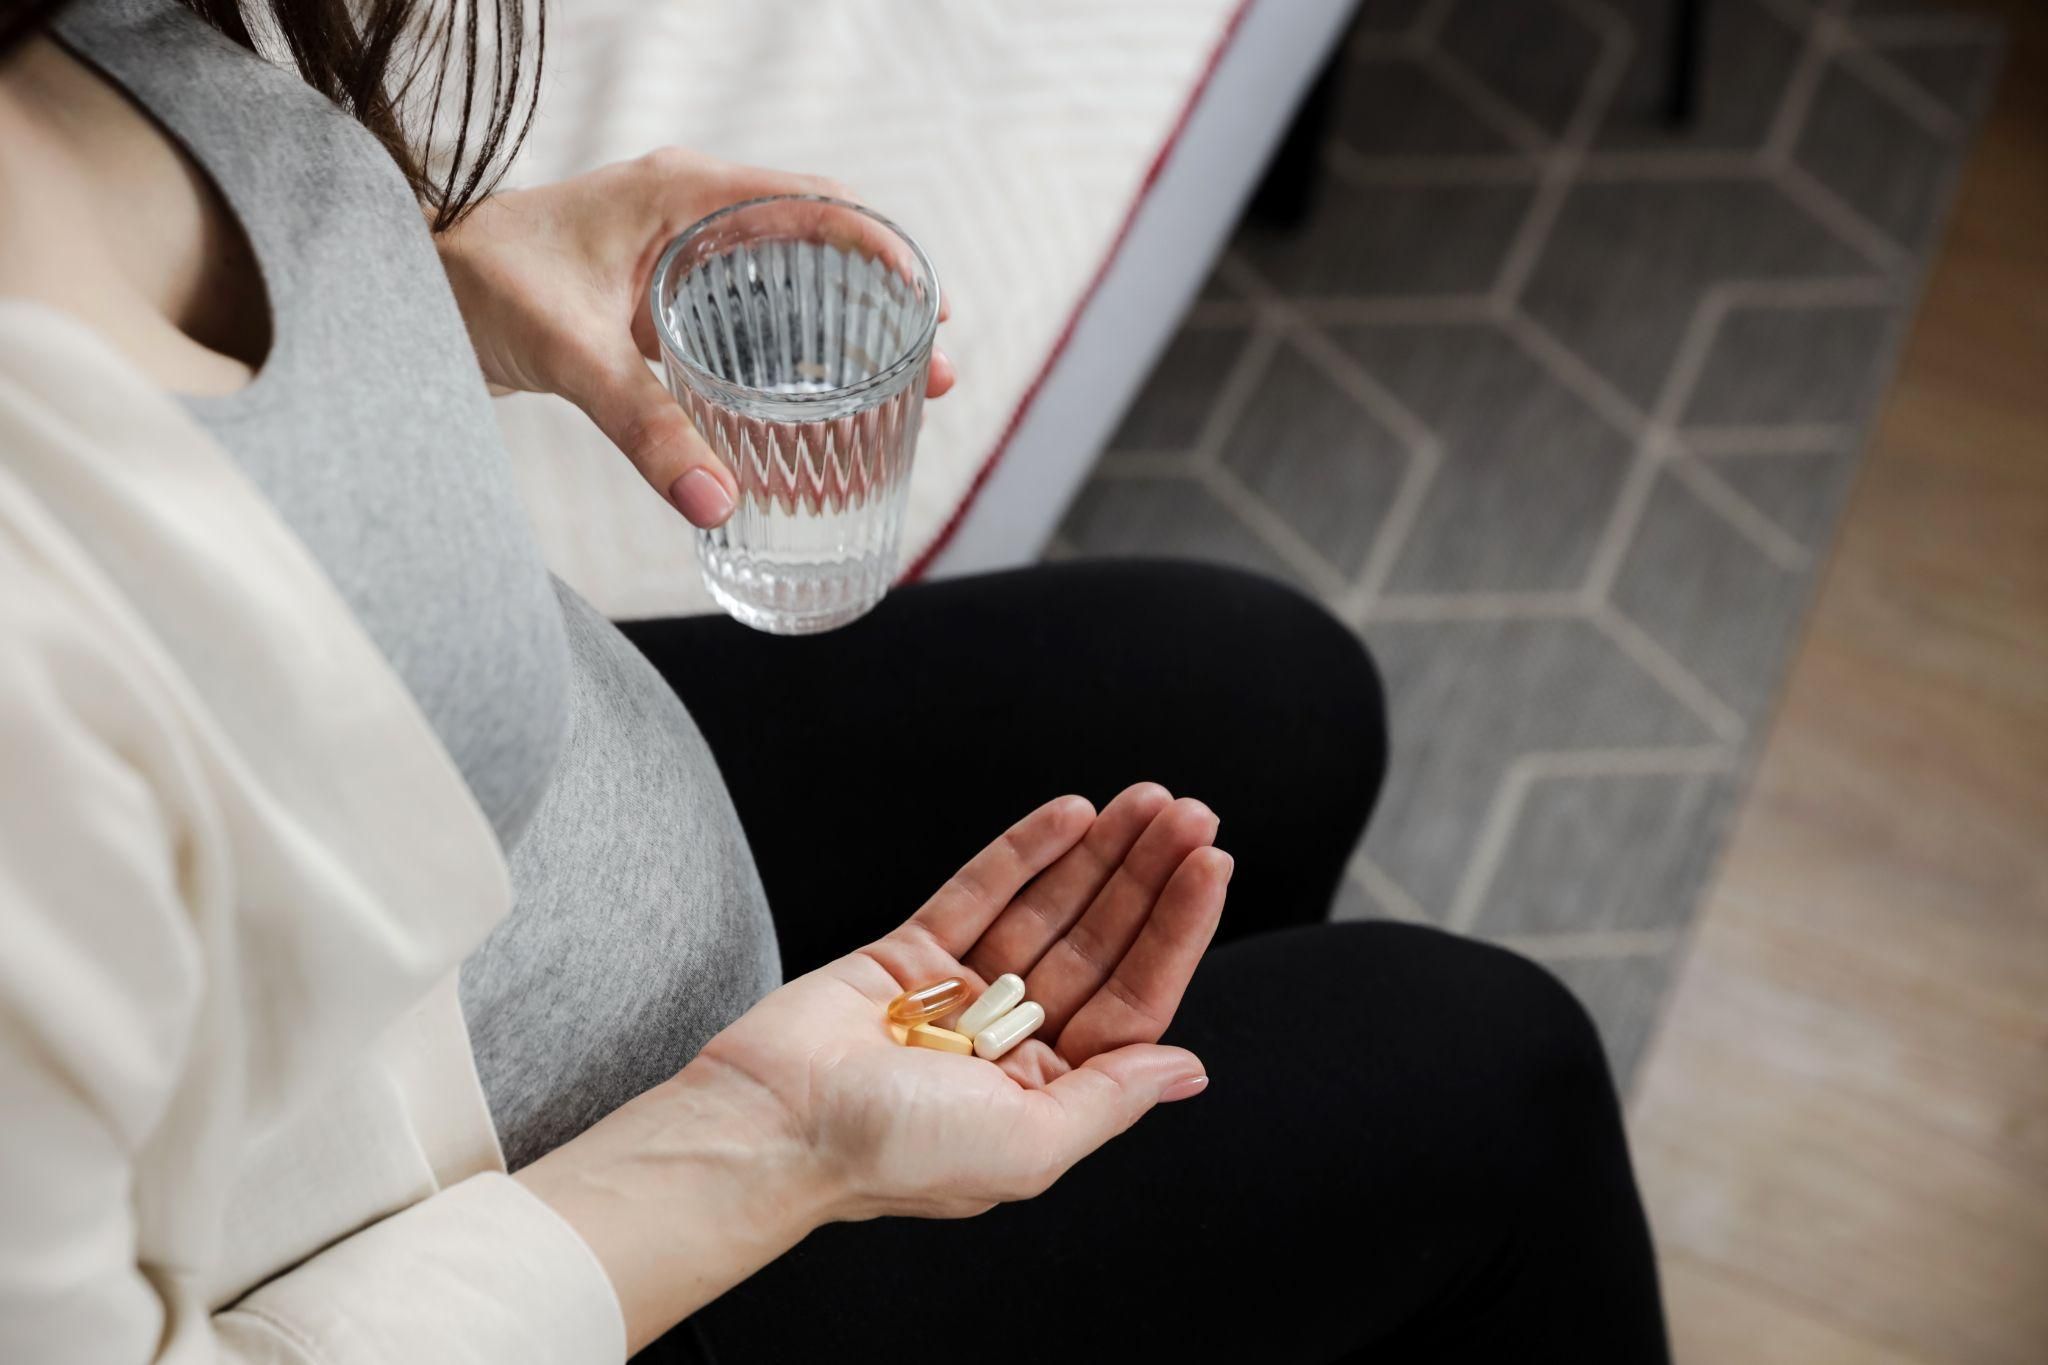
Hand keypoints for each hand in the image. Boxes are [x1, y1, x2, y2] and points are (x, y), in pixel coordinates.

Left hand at [434, 149, 954, 527]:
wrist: (406, 291)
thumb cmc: (478, 286)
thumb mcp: (569, 353)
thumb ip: (644, 427)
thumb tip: (718, 505)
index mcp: (684, 195)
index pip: (811, 203)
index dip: (882, 249)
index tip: (930, 305)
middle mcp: (690, 215)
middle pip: (817, 248)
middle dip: (881, 308)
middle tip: (933, 370)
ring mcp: (677, 257)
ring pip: (786, 289)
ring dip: (841, 339)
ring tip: (895, 397)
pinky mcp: (660, 300)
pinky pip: (747, 321)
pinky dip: (788, 363)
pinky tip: (809, 414)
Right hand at [519, 788, 1226, 1349]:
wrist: (770, 1125)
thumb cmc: (890, 1155)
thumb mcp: (1028, 1146)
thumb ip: (1111, 1099)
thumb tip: (1188, 1071)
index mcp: (1046, 1094)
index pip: (1133, 998)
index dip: (1176, 929)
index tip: (1210, 866)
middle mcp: (1011, 1043)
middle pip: (1099, 942)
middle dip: (1146, 876)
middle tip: (1188, 814)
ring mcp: (960, 994)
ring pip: (1047, 909)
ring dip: (1098, 854)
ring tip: (1144, 801)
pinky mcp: (907, 956)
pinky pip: (979, 892)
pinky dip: (1025, 852)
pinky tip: (1070, 817)